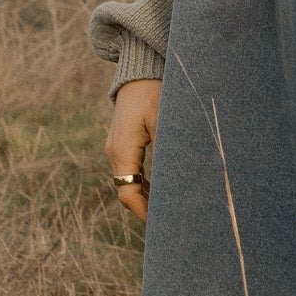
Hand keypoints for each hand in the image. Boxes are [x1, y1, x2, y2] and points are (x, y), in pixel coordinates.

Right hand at [104, 78, 160, 223]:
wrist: (139, 71)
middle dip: (146, 208)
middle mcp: (114, 152)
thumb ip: (170, 150)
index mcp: (122, 151)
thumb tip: (181, 179)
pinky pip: (131, 172)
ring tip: (169, 210)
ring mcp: (116, 148)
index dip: (143, 212)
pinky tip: (162, 191)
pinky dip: (144, 185)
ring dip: (146, 197)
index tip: (163, 225)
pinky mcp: (123, 143)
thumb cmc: (154, 93)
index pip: (128, 193)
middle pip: (127, 191)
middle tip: (171, 222)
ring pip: (128, 183)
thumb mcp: (165, 121)